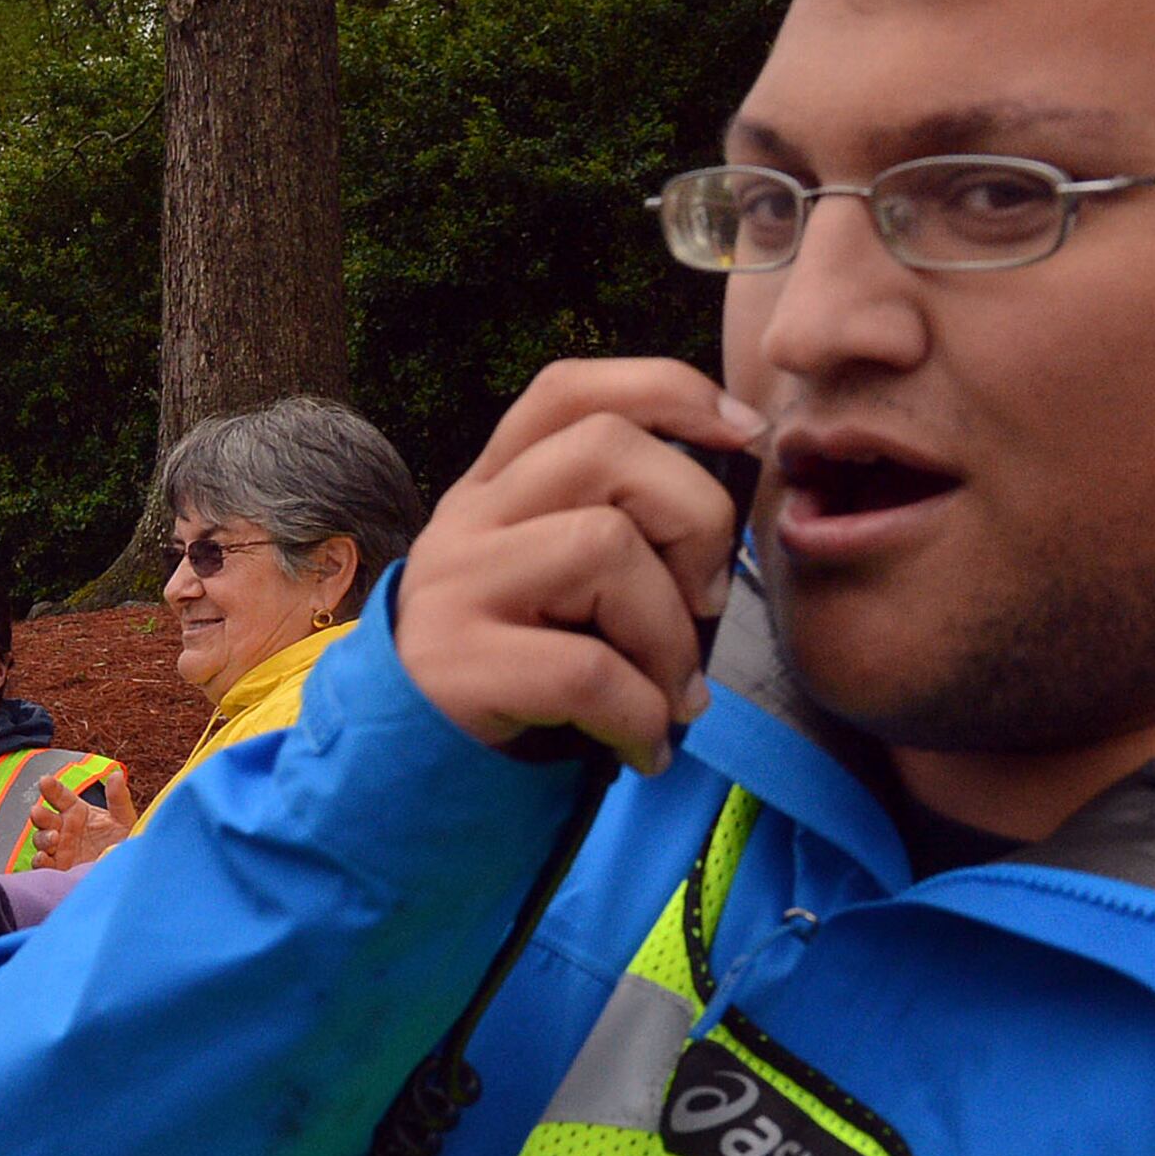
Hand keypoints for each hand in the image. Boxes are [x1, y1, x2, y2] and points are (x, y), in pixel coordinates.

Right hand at [28, 765, 135, 870]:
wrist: (124, 873)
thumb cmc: (123, 844)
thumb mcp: (124, 820)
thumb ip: (118, 798)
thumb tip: (116, 775)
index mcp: (76, 812)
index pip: (59, 796)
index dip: (51, 788)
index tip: (44, 781)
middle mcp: (64, 828)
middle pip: (44, 817)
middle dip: (39, 814)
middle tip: (38, 812)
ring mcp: (58, 849)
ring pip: (40, 839)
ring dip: (43, 837)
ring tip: (54, 838)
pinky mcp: (57, 869)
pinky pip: (42, 864)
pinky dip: (40, 860)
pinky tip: (45, 857)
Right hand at [396, 357, 759, 771]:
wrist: (410, 764)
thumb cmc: (518, 670)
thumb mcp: (556, 583)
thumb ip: (615, 529)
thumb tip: (733, 519)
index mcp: (496, 487)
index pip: (571, 392)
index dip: (668, 391)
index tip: (744, 436)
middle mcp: (467, 519)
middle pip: (605, 449)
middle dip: (696, 517)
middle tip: (708, 602)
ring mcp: (455, 586)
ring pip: (603, 547)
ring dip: (671, 635)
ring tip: (674, 693)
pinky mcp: (456, 664)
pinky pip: (588, 670)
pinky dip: (642, 714)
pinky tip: (643, 745)